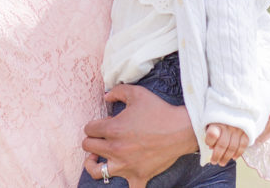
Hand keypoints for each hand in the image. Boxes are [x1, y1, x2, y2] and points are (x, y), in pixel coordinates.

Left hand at [82, 84, 196, 187]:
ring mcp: (126, 165)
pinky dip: (127, 184)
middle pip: (88, 146)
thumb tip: (105, 97)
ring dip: (93, 163)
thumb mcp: (137, 93)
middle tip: (102, 137)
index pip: (89, 129)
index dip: (94, 124)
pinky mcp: (138, 176)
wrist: (181, 130)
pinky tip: (127, 175)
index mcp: (113, 129)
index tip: (105, 123)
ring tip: (96, 158)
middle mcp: (115, 149)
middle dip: (92, 139)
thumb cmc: (159, 110)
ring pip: (96, 171)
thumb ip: (117, 91)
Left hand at [204, 123, 247, 165]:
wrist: (234, 111)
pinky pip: (243, 144)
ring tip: (221, 163)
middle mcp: (228, 125)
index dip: (209, 142)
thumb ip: (210, 133)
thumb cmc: (219, 119)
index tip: (208, 146)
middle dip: (217, 156)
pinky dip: (238, 153)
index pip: (212, 134)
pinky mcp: (246, 131)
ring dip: (226, 157)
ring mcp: (238, 128)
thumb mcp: (211, 122)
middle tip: (214, 162)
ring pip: (233, 147)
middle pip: (222, 144)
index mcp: (217, 121)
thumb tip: (211, 147)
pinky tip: (233, 157)